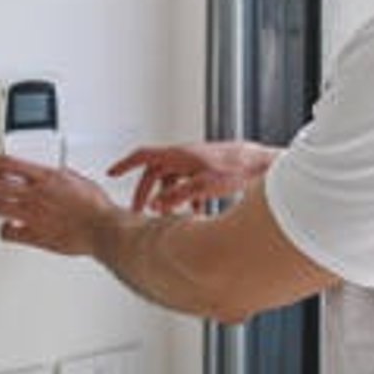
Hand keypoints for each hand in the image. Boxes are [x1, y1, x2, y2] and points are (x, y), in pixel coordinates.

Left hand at [0, 154, 116, 254]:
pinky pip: (7, 233)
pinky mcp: (33, 235)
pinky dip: (4, 230)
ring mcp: (32, 216)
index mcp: (47, 177)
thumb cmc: (96, 208)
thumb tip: (57, 172)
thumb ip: (63, 175)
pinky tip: (8, 227)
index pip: (9, 165)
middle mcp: (35, 195)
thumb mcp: (80, 180)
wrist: (101, 230)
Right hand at [108, 141, 275, 214]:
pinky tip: (195, 215)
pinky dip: (186, 199)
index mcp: (180, 155)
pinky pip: (188, 184)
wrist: (262, 165)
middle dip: (146, 193)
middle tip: (140, 213)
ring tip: (169, 219)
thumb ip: (177, 196)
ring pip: (172, 181)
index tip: (112, 173)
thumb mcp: (203, 186)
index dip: (126, 164)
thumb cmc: (237, 169)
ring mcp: (196, 163)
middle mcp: (185, 156)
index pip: (144, 156)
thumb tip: (155, 206)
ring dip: (168, 199)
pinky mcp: (208, 171)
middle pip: (156, 173)